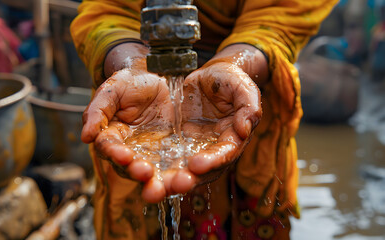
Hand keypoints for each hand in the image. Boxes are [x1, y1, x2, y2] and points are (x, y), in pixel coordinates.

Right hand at [81, 58, 174, 202]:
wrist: (158, 77)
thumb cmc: (131, 83)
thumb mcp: (113, 90)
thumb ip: (98, 111)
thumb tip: (85, 136)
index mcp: (111, 136)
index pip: (109, 148)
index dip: (115, 153)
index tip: (124, 156)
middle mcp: (129, 149)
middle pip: (129, 167)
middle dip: (137, 172)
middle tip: (145, 173)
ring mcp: (150, 153)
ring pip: (151, 173)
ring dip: (158, 182)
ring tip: (165, 185)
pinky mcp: (170, 153)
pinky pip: (173, 166)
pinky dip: (178, 174)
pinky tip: (186, 178)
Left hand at [166, 60, 261, 194]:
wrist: (209, 77)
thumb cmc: (228, 81)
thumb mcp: (242, 88)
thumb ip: (248, 106)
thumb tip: (245, 128)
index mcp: (232, 139)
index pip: (225, 154)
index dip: (212, 161)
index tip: (196, 165)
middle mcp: (212, 150)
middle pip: (201, 172)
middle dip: (187, 180)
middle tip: (171, 186)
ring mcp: (193, 149)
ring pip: (182, 170)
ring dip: (168, 181)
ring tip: (154, 188)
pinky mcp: (176, 144)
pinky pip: (165, 158)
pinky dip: (155, 167)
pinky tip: (141, 171)